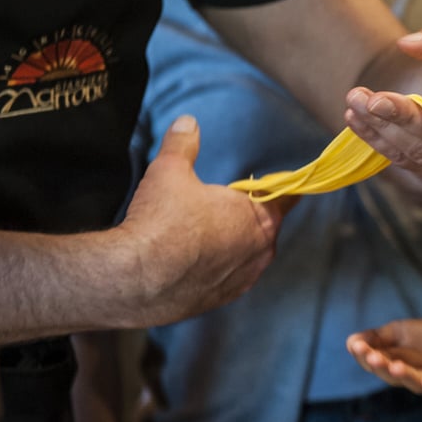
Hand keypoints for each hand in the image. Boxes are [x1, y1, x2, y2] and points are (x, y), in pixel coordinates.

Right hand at [118, 115, 294, 325]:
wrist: (135, 279)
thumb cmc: (160, 221)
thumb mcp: (170, 170)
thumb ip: (183, 143)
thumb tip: (187, 122)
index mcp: (258, 217)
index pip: (286, 195)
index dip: (281, 186)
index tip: (280, 181)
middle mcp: (260, 251)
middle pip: (264, 225)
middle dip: (247, 214)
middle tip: (220, 204)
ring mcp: (244, 279)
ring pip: (248, 253)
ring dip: (234, 242)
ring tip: (202, 232)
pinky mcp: (224, 300)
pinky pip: (230, 276)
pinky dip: (219, 267)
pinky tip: (195, 259)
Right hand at [346, 319, 421, 394]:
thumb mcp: (400, 332)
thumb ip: (377, 337)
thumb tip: (351, 341)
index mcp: (392, 361)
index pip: (373, 361)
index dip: (363, 354)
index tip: (355, 345)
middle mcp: (407, 374)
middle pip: (389, 374)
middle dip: (379, 366)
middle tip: (370, 357)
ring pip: (413, 381)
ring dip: (403, 375)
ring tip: (395, 367)